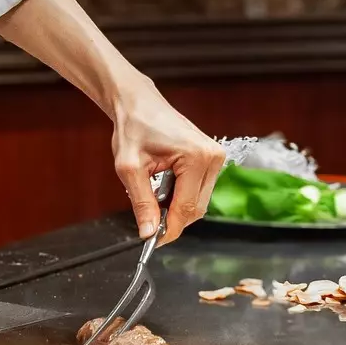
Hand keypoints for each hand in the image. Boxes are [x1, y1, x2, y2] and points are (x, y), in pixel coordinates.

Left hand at [110, 81, 224, 244]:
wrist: (138, 103)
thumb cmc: (133, 126)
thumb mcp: (129, 168)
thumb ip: (142, 202)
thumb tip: (149, 233)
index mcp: (197, 157)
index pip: (187, 207)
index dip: (169, 229)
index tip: (152, 242)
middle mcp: (213, 157)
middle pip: (196, 208)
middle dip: (172, 219)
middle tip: (147, 221)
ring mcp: (216, 158)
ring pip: (199, 202)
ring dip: (176, 207)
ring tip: (152, 195)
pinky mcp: (212, 159)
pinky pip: (199, 190)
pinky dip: (181, 196)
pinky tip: (163, 187)